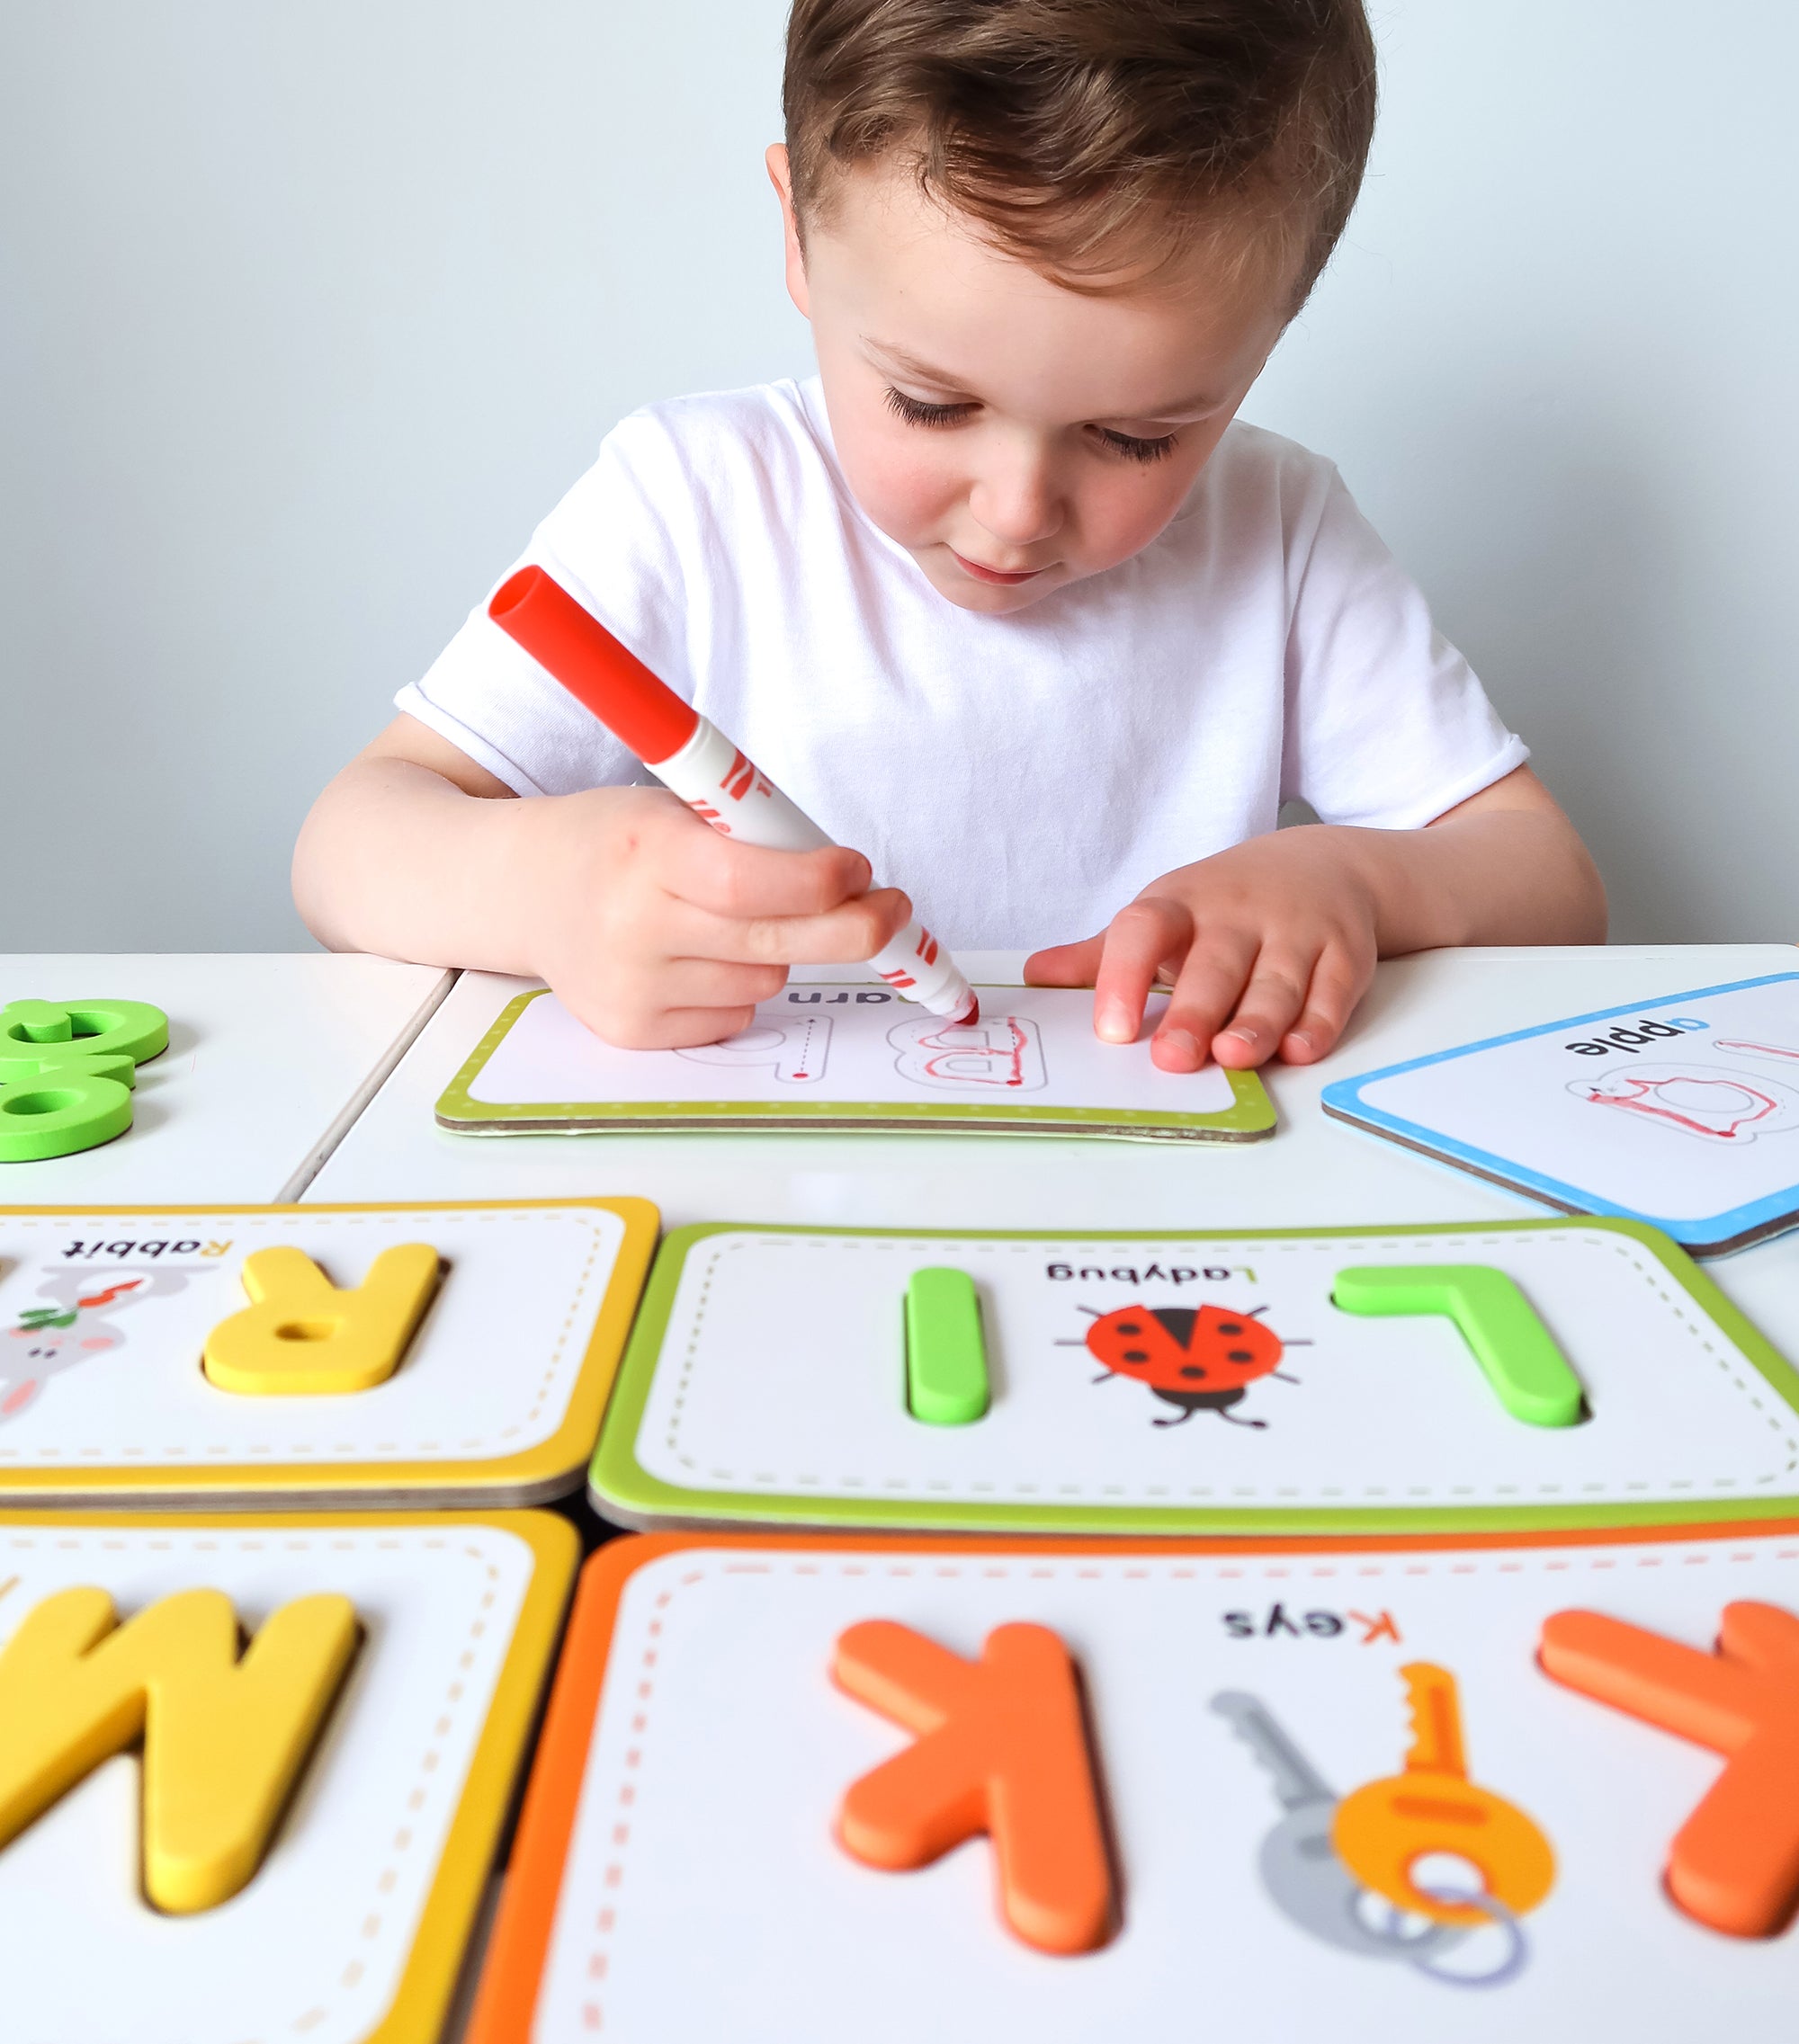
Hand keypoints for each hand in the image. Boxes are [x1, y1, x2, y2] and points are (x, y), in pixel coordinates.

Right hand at [516, 785, 910, 1047]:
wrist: (526, 890)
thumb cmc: (617, 841)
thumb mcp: (674, 808)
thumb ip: (752, 837)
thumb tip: (852, 883)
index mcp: (643, 850)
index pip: (749, 883)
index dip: (820, 883)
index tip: (858, 871)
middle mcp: (631, 925)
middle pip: (773, 944)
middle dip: (851, 929)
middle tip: (888, 910)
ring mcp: (630, 987)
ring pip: (764, 981)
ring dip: (778, 952)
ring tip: (728, 920)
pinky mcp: (632, 1031)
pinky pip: (734, 1015)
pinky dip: (739, 986)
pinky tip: (697, 957)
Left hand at [1024, 829, 1379, 1072]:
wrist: (1326, 865)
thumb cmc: (1226, 905)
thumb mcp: (1165, 914)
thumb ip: (1105, 955)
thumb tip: (1035, 978)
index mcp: (1181, 905)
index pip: (1144, 929)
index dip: (1123, 977)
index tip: (1110, 1029)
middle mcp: (1238, 915)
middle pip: (1214, 965)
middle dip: (1194, 1012)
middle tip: (1172, 1058)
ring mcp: (1295, 933)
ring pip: (1275, 983)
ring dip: (1257, 1022)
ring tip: (1233, 1057)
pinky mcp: (1345, 954)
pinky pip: (1332, 991)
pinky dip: (1319, 1022)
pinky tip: (1300, 1050)